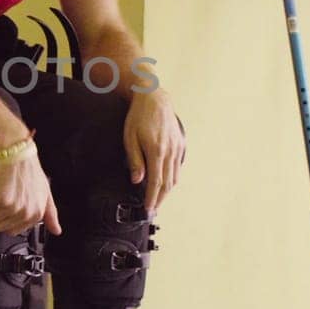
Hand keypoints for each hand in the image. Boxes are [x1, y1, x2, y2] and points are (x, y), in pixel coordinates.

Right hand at [0, 155, 62, 235]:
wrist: (16, 154)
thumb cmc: (28, 170)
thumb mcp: (45, 193)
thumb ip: (50, 214)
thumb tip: (57, 230)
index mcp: (37, 214)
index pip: (12, 231)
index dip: (5, 217)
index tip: (10, 203)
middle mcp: (26, 213)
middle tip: (4, 195)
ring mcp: (14, 208)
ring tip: (0, 190)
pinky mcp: (1, 200)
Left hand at [124, 89, 184, 215]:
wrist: (154, 98)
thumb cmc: (138, 117)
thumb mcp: (130, 138)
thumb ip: (135, 160)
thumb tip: (137, 181)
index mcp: (156, 151)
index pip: (155, 182)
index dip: (152, 198)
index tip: (148, 209)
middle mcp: (169, 152)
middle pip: (167, 183)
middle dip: (160, 199)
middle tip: (153, 210)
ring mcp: (177, 148)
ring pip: (174, 177)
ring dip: (167, 191)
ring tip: (158, 200)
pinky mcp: (180, 144)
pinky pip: (177, 166)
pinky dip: (173, 178)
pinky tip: (166, 183)